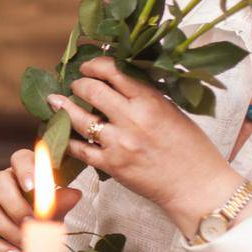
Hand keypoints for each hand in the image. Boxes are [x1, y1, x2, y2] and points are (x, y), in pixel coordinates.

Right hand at [0, 149, 82, 251]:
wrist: (19, 243)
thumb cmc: (39, 219)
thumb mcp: (53, 211)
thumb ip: (61, 203)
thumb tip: (75, 194)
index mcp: (22, 173)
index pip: (20, 158)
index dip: (25, 169)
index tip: (33, 187)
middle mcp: (0, 183)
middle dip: (17, 207)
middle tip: (34, 225)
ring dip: (11, 231)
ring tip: (28, 245)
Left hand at [51, 57, 243, 233]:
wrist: (196, 186)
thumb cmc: (191, 148)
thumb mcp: (172, 111)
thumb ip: (145, 96)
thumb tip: (118, 81)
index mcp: (149, 101)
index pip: (113, 71)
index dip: (95, 65)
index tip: (88, 66)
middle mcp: (131, 119)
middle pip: (91, 90)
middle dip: (78, 84)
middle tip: (75, 85)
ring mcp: (118, 143)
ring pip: (78, 119)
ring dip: (63, 107)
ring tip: (55, 101)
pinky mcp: (111, 166)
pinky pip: (79, 149)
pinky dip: (67, 139)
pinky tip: (60, 132)